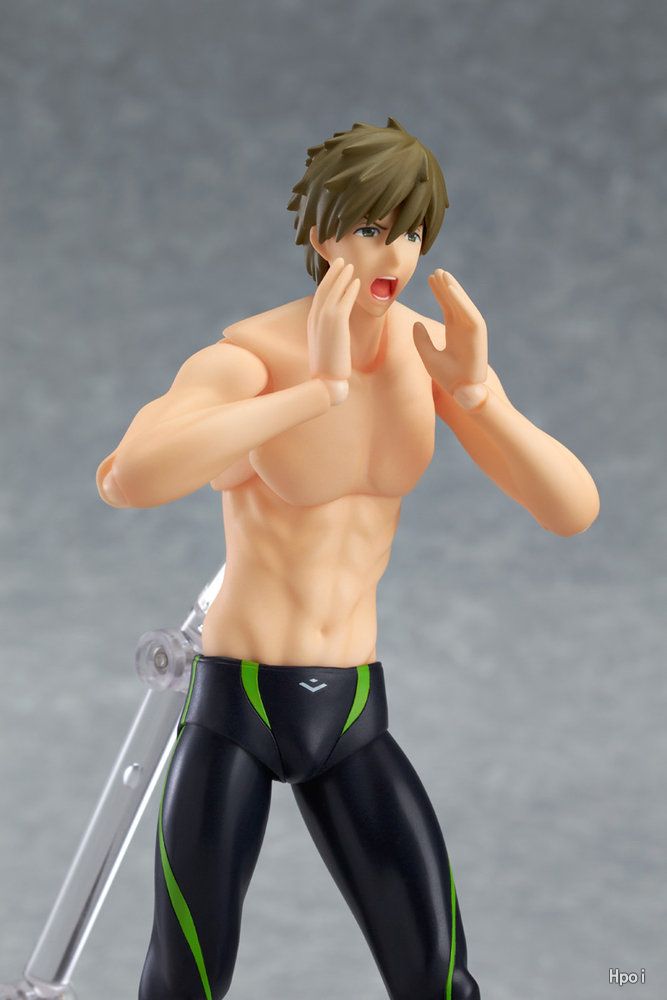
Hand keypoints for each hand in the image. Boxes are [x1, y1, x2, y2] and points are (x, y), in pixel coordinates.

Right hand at [307, 258, 359, 404]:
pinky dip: (350, 290)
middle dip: (333, 273)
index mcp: (312, 322)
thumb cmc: (329, 368)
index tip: (335, 272)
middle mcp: (315, 318)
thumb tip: (338, 330)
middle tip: (341, 261)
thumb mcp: (327, 346)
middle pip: (324, 289)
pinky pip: (344, 301)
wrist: (326, 381)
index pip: (319, 296)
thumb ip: (330, 334)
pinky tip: (357, 282)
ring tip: (351, 266)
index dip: (327, 282)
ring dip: (342, 276)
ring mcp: (324, 320)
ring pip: (333, 291)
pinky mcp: (335, 324)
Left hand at [413, 269, 488, 409]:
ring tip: (442, 274)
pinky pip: (469, 312)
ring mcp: (471, 330)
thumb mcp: (428, 356)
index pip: (447, 306)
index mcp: (455, 332)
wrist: (462, 392)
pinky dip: (460, 300)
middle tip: (435, 270)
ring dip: (453, 289)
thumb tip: (415, 325)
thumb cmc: (448, 377)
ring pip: (462, 304)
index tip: (431, 278)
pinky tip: (450, 288)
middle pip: (454, 302)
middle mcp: (464, 328)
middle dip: (445, 286)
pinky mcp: (477, 334)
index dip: (439, 292)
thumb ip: (421, 340)